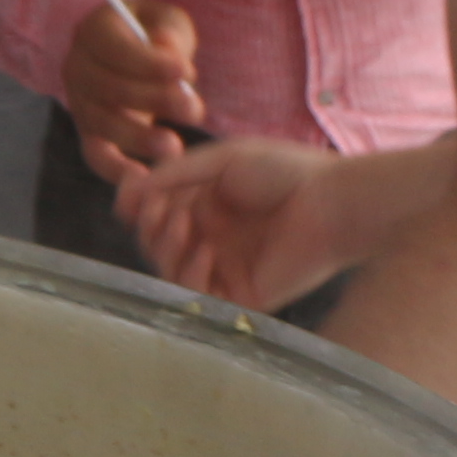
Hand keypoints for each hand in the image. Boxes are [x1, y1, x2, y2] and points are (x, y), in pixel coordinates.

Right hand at [64, 0, 206, 180]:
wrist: (132, 53)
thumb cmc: (154, 34)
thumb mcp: (166, 20)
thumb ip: (169, 32)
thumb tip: (165, 47)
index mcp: (94, 30)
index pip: (115, 48)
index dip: (149, 62)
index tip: (185, 72)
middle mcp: (77, 66)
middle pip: (108, 88)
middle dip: (153, 100)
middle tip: (193, 109)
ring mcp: (79, 102)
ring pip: (101, 124)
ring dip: (138, 137)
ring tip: (174, 147)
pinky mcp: (89, 132)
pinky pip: (95, 154)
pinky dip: (115, 170)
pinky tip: (145, 178)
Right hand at [120, 138, 360, 310]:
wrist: (335, 202)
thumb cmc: (286, 172)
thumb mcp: (220, 162)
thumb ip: (172, 177)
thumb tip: (122, 198)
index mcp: (207, 205)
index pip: (155, 211)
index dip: (138, 202)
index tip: (131, 187)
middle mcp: (211, 238)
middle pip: (155, 242)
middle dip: (150, 225)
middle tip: (162, 209)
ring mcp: (224, 268)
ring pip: (168, 269)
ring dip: (165, 247)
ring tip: (184, 225)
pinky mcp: (240, 295)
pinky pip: (197, 294)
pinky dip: (190, 273)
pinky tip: (206, 249)